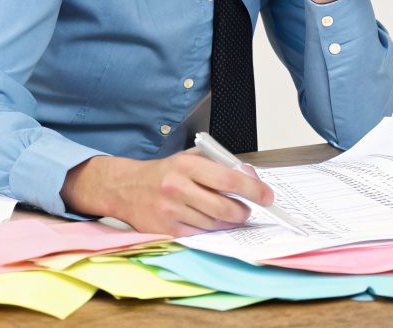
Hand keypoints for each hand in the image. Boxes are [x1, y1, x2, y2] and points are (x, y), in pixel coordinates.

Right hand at [59, 150, 273, 235]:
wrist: (126, 187)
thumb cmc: (164, 172)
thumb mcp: (190, 158)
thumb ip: (220, 165)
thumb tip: (251, 177)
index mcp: (187, 165)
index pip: (229, 179)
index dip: (253, 189)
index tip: (266, 196)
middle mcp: (178, 187)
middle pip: (225, 207)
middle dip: (243, 211)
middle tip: (248, 210)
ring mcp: (172, 211)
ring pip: (215, 223)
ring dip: (228, 221)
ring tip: (228, 213)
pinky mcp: (167, 229)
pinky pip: (200, 233)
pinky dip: (210, 228)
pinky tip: (208, 220)